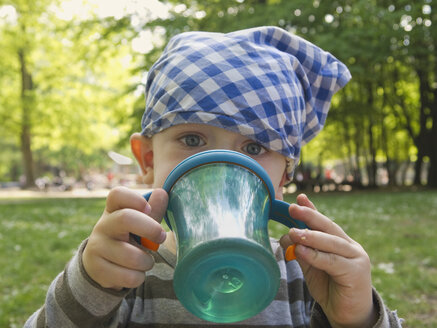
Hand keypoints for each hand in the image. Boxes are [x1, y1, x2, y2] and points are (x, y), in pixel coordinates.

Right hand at [83, 187, 167, 290]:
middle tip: (161, 237)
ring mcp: (97, 247)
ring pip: (132, 256)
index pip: (117, 195)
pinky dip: (139, 277)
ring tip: (146, 261)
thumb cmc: (127, 238)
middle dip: (150, 228)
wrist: (101, 265)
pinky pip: (128, 277)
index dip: (135, 199)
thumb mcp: (138, 223)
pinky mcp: (97, 270)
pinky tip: (135, 273)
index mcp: (113, 210)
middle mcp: (102, 226)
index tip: (148, 208)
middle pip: (125, 219)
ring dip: (147, 261)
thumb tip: (162, 193)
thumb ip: (152, 211)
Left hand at [280, 194, 376, 327]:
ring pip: (331, 242)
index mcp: (340, 242)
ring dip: (311, 236)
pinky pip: (333, 261)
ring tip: (293, 232)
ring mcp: (356, 258)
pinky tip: (301, 250)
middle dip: (310, 216)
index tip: (299, 199)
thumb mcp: (312, 267)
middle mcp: (350, 246)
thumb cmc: (330, 288)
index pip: (324, 223)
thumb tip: (285, 236)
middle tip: (293, 208)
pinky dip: (316, 255)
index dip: (312, 209)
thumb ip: (302, 251)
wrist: (348, 315)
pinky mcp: (356, 272)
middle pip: (329, 227)